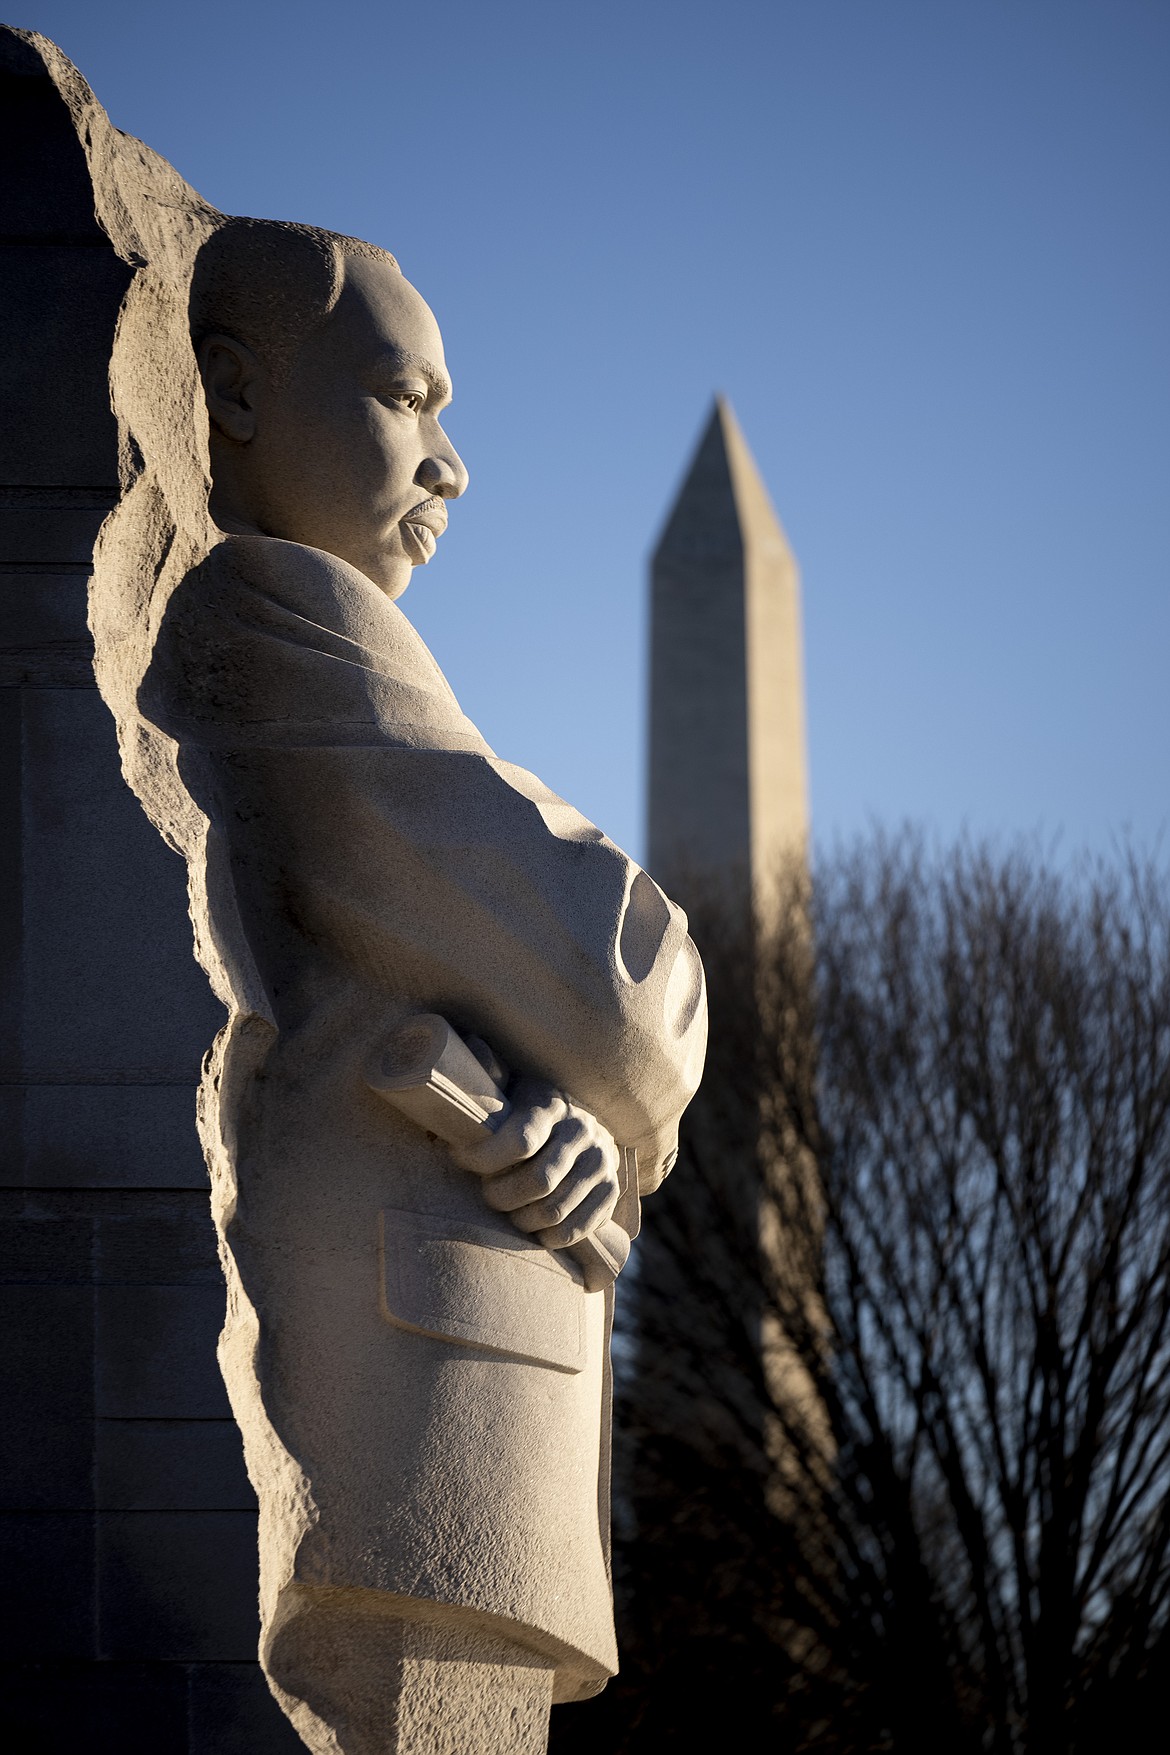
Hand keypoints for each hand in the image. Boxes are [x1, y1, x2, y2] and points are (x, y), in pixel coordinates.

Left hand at [449, 1077, 621, 1250]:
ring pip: (554, 1210)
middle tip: (488, 1194)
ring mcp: (601, 1162)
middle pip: (538, 1182)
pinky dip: (547, 1237)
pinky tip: (533, 1227)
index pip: (520, 1140)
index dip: (483, 1158)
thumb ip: (482, 1092)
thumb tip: (448, 1092)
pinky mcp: (610, 1192)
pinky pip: (575, 1229)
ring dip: (521, 1219)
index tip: (459, 1159)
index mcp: (551, 1105)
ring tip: (509, 1210)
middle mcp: (582, 1131)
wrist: (582, 1122)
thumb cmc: (526, 1112)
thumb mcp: (507, 1092)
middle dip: (501, 1195)